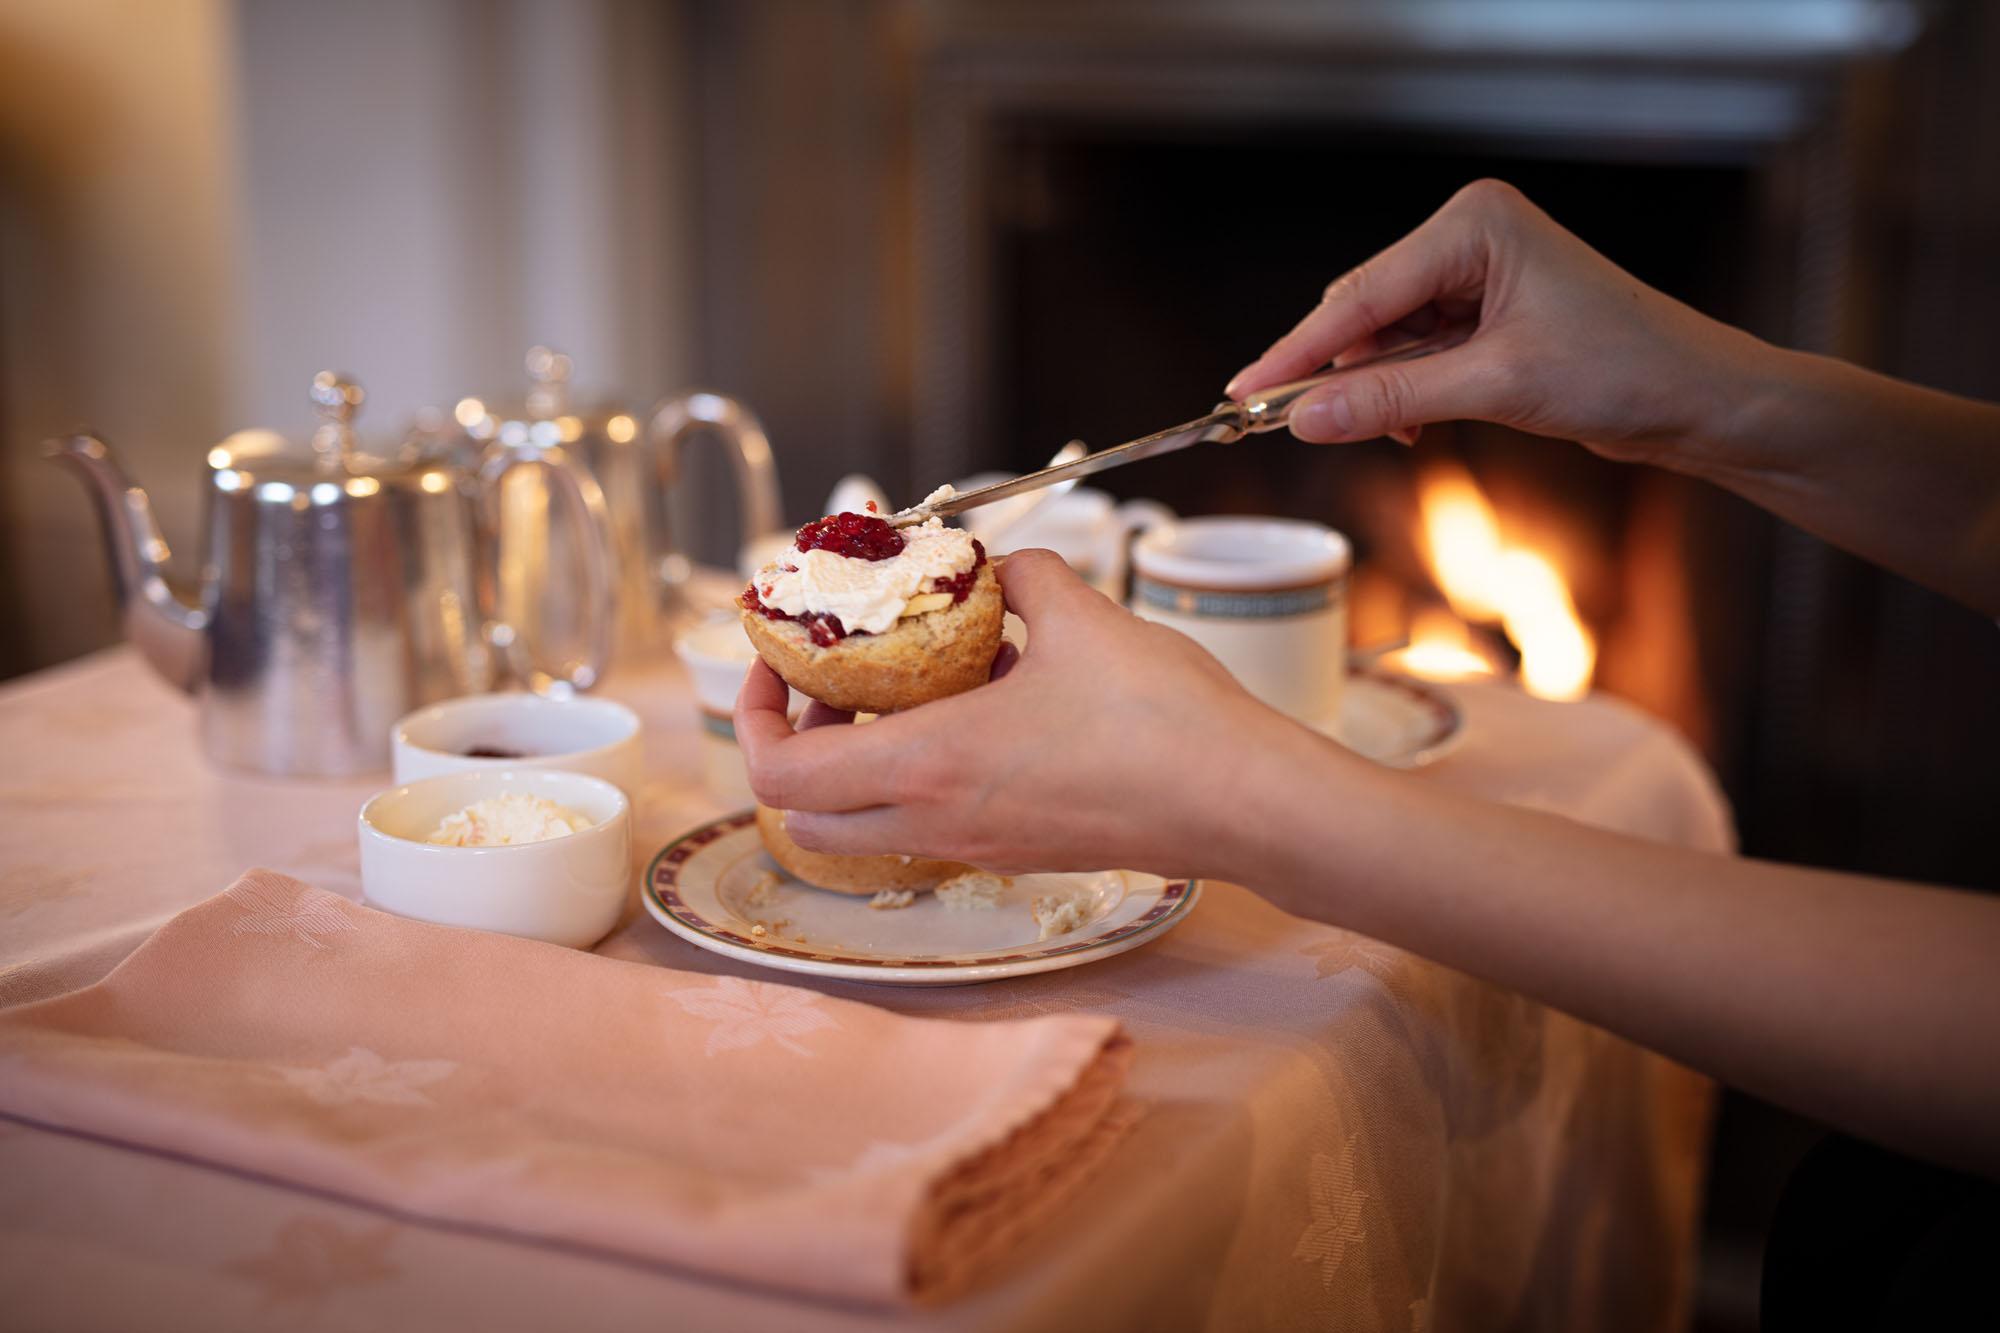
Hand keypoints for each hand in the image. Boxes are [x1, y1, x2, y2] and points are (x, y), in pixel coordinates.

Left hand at [733, 550, 1354, 877]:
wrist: (1243, 802)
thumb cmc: (1162, 719)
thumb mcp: (1080, 614)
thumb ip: (1019, 577)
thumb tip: (996, 565)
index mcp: (929, 766)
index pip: (779, 771)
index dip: (752, 714)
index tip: (775, 662)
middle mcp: (939, 821)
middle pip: (804, 815)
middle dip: (795, 746)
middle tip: (831, 685)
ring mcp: (979, 847)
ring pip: (867, 826)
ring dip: (858, 763)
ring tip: (907, 688)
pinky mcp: (1021, 852)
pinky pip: (932, 823)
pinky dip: (921, 775)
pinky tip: (983, 707)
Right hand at [1226, 178, 1772, 467]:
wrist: (1699, 401)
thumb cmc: (1627, 370)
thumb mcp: (1496, 386)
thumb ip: (1392, 398)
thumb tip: (1306, 417)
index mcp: (1474, 224)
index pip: (1361, 293)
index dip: (1298, 350)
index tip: (1244, 391)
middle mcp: (1470, 237)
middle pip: (1363, 312)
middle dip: (1340, 373)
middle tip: (1300, 425)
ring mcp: (1476, 276)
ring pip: (1383, 339)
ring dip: (1378, 390)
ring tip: (1403, 429)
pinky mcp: (1484, 316)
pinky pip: (1412, 354)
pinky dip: (1404, 392)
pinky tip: (1418, 420)